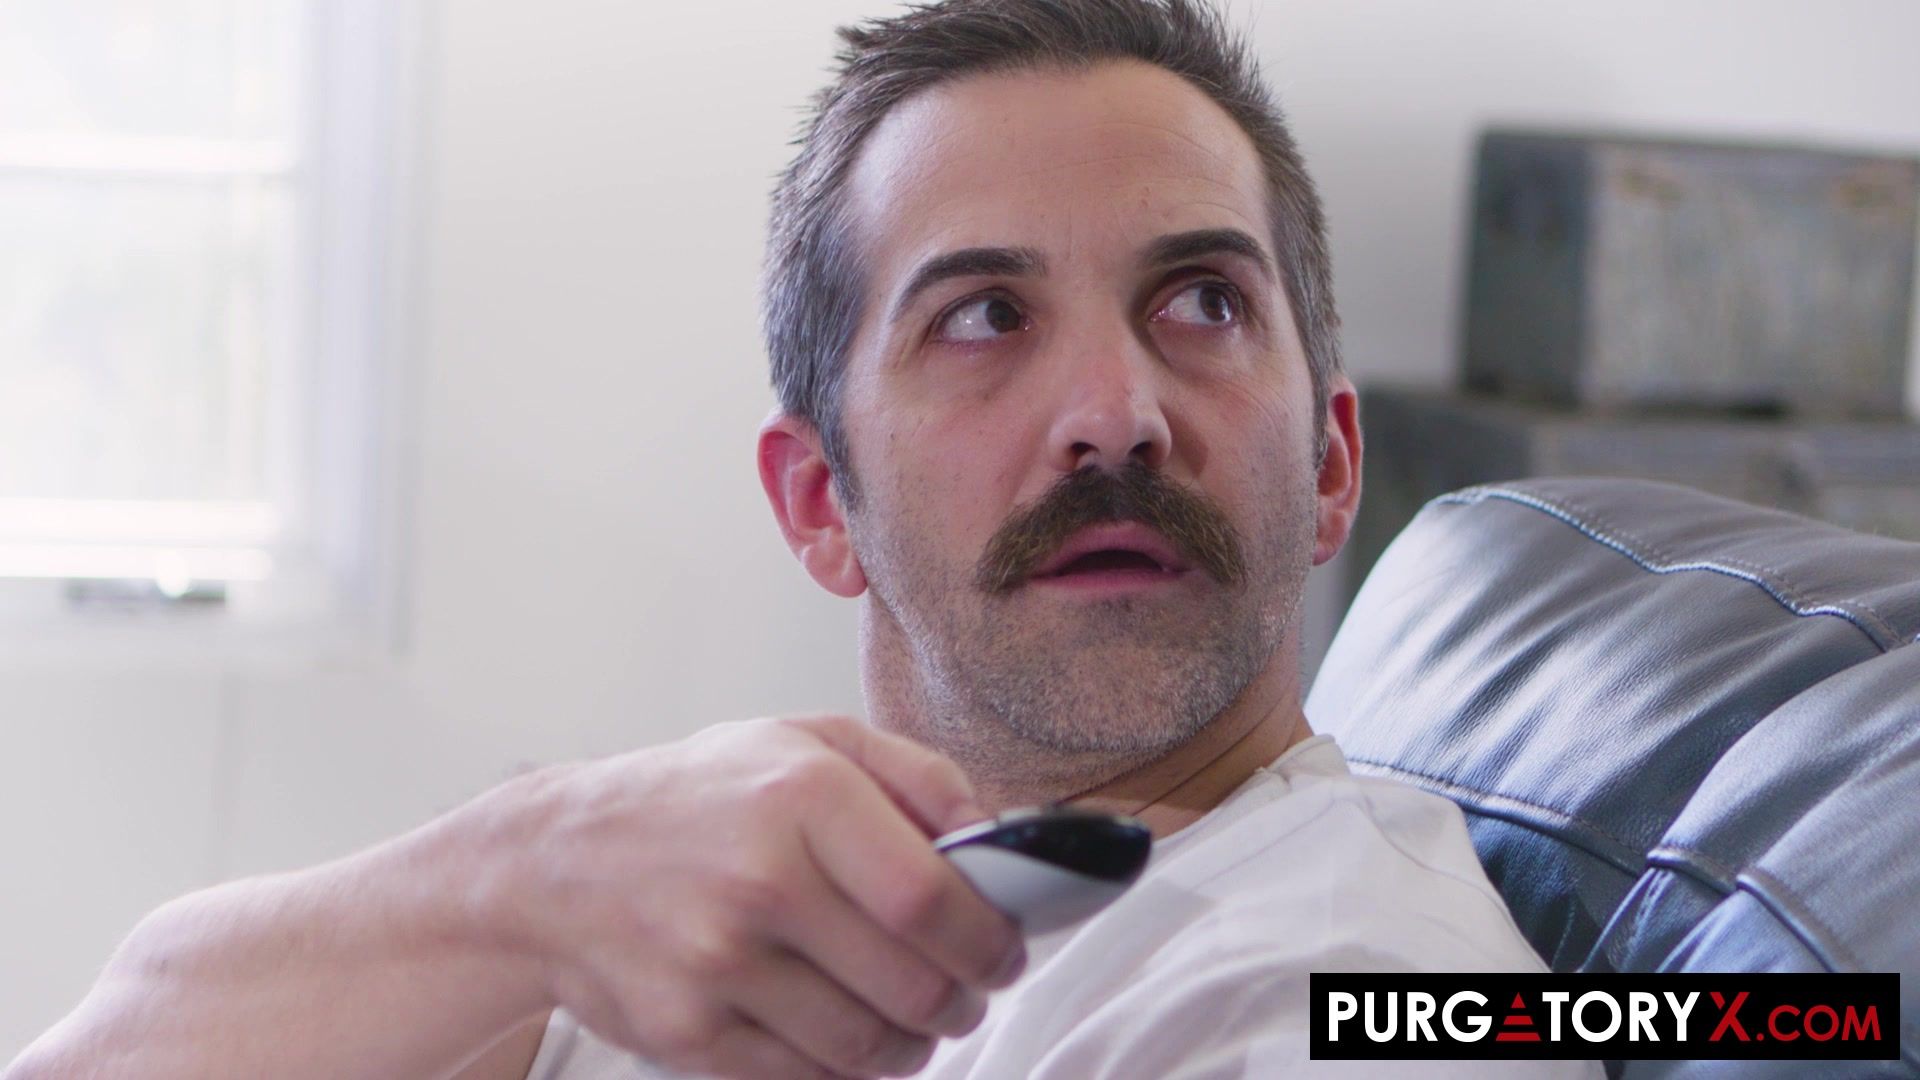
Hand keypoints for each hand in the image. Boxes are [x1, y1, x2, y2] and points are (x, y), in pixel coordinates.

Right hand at [494, 715, 1025, 1078]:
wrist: (553, 864)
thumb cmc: (699, 799)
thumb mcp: (808, 742)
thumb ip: (917, 776)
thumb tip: (996, 840)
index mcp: (802, 793)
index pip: (932, 896)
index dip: (990, 941)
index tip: (1005, 953)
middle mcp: (759, 877)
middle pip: (913, 984)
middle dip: (964, 1003)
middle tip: (968, 994)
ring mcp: (717, 962)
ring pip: (867, 1046)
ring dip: (915, 1047)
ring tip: (914, 1021)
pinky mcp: (688, 1033)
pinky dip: (847, 1071)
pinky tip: (848, 1037)